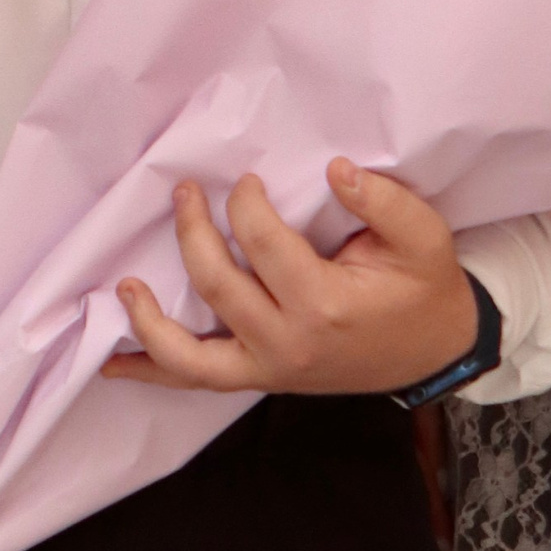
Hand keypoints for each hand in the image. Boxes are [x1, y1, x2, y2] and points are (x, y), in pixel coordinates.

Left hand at [105, 158, 479, 395]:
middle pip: (216, 287)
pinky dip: (153, 372)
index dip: (246, 204)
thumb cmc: (423, 290)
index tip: (247, 180)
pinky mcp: (260, 377)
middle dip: (192, 233)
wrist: (435, 351)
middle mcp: (287, 343)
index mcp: (324, 305)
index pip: (262, 244)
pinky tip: (116, 364)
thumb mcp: (424, 238)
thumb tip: (335, 169)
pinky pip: (196, 380)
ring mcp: (268, 368)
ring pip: (190, 357)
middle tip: (184, 192)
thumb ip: (383, 201)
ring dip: (148, 323)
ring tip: (124, 286)